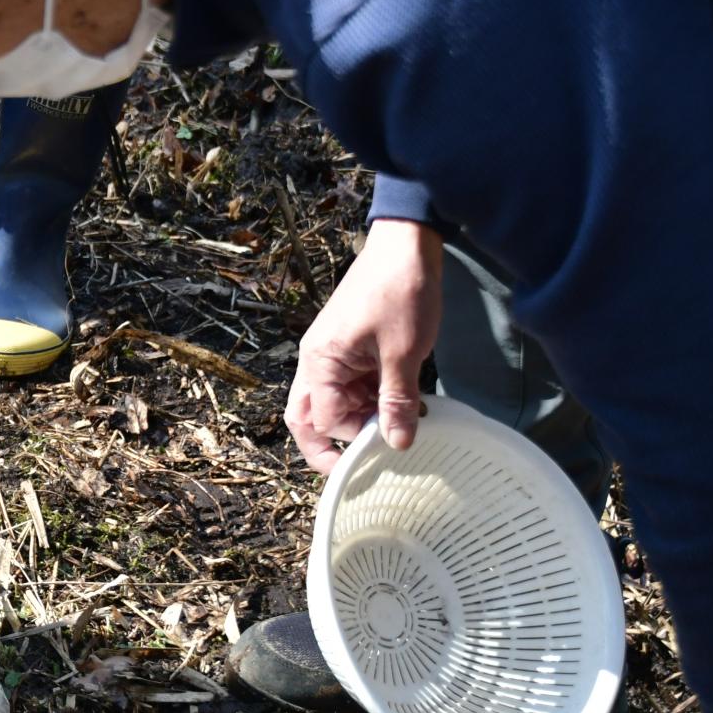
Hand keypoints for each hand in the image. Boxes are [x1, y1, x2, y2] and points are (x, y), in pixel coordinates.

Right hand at [284, 218, 443, 471]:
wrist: (406, 244)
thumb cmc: (400, 293)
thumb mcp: (404, 354)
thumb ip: (397, 402)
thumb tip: (396, 444)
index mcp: (319, 362)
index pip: (322, 420)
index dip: (353, 438)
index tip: (387, 445)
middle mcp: (314, 360)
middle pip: (306, 416)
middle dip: (325, 445)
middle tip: (354, 468)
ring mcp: (329, 353)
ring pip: (327, 402)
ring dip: (354, 420)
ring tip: (390, 428)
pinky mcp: (346, 346)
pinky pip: (346, 384)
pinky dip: (366, 399)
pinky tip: (398, 404)